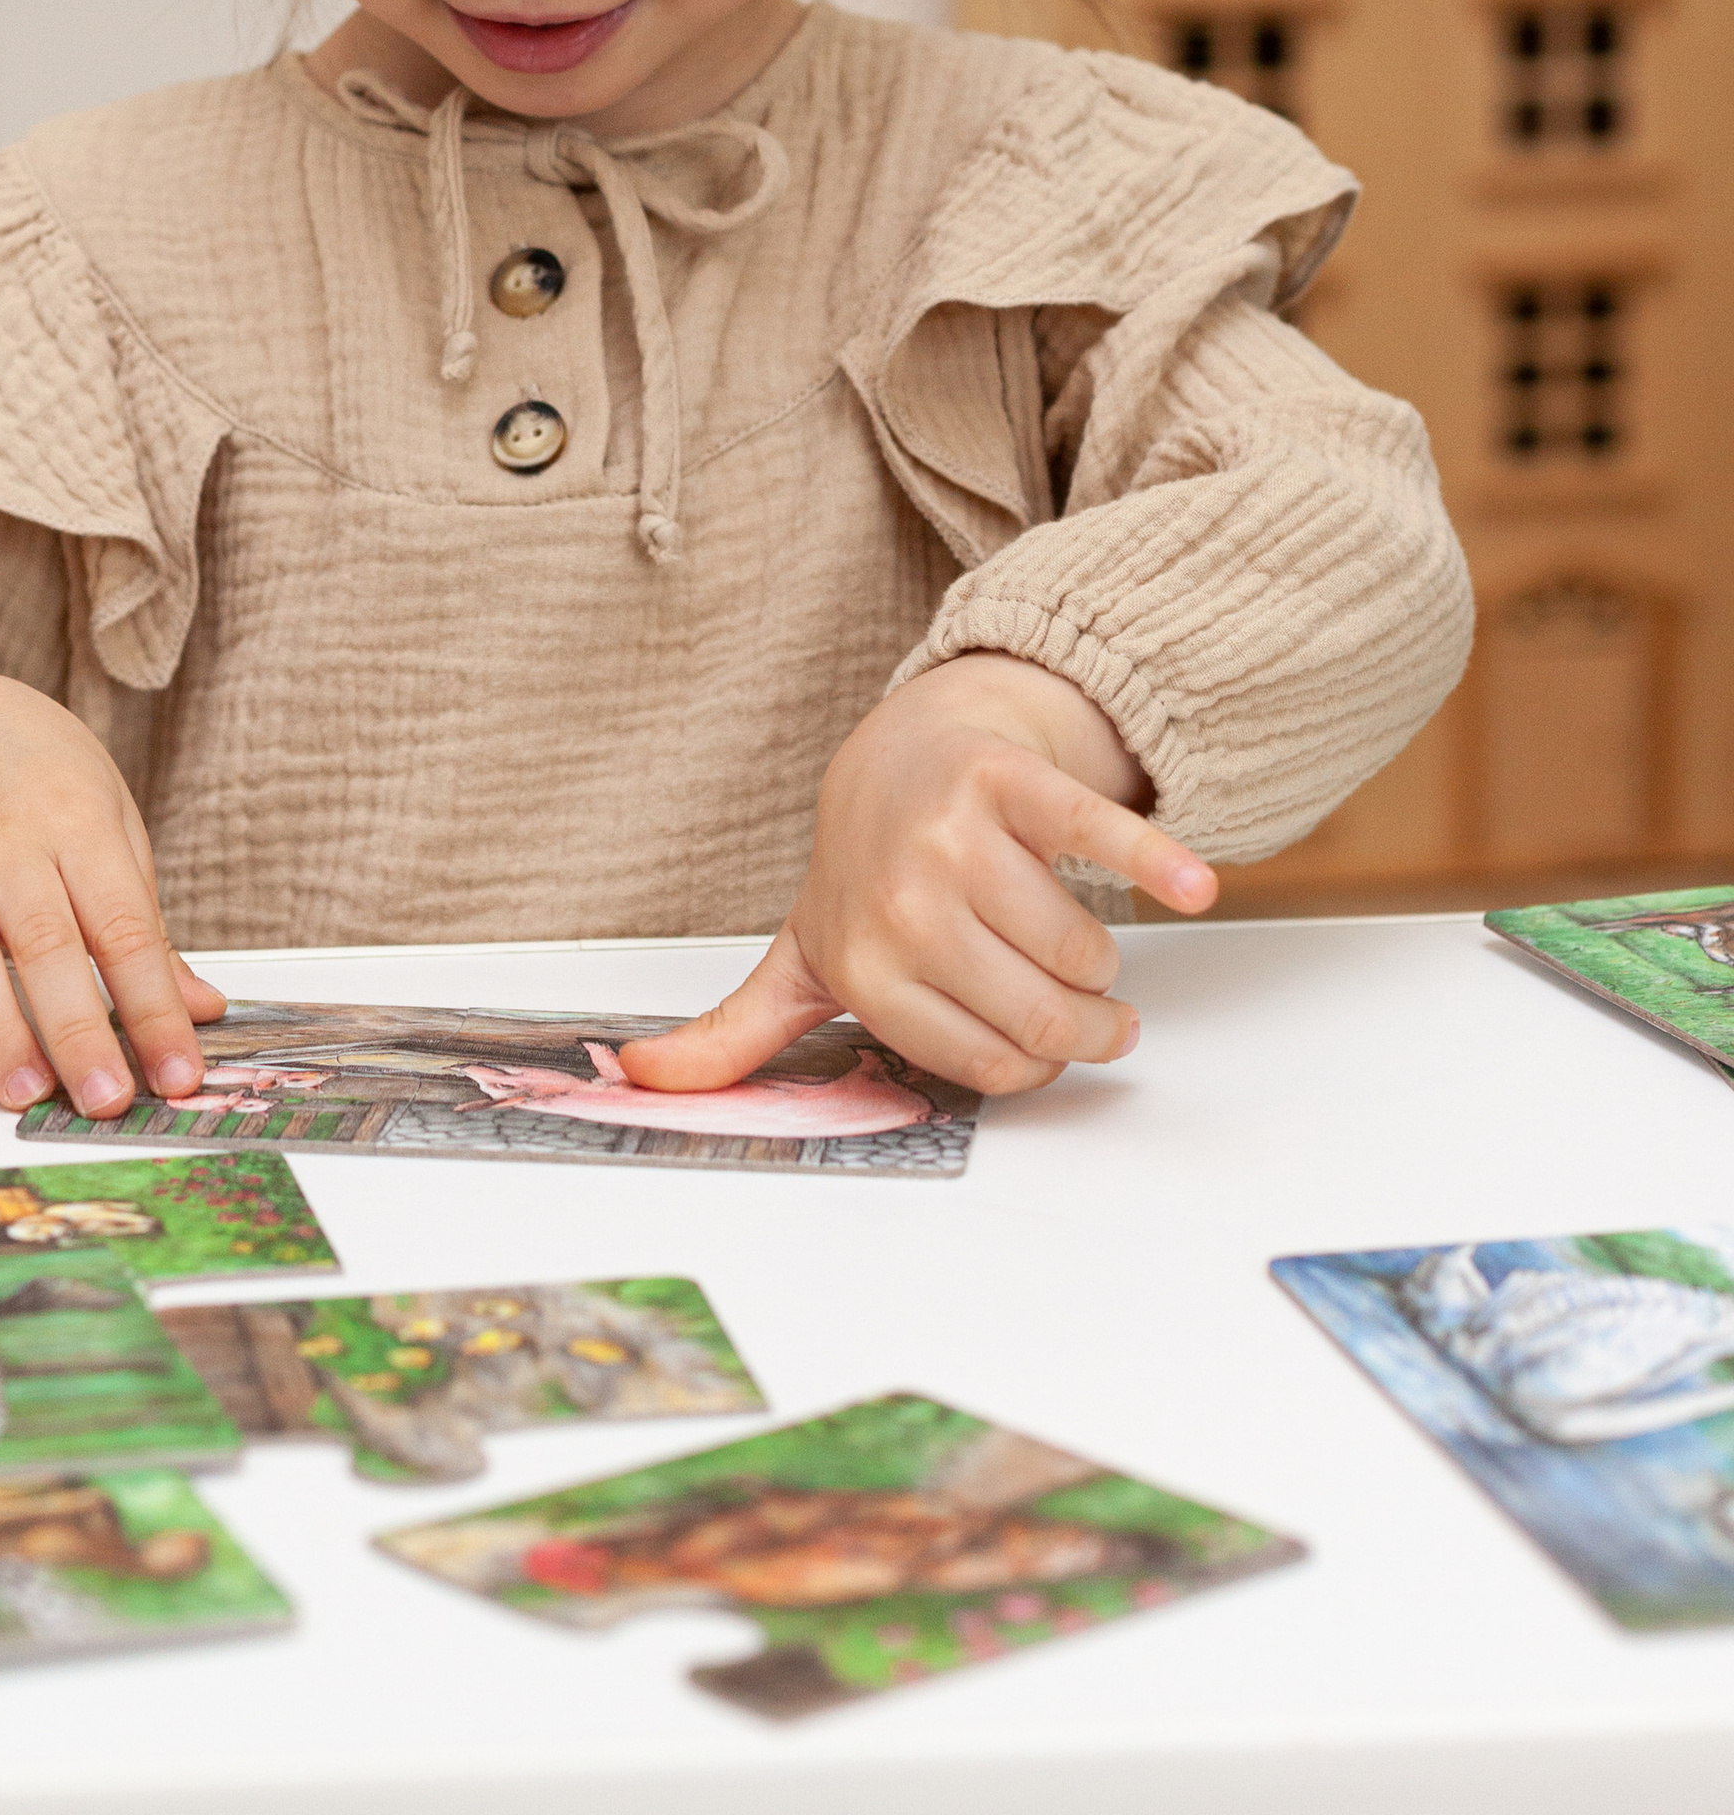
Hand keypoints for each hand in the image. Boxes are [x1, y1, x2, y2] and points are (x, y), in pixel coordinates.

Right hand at [0, 675, 224, 1115]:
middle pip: (44, 943)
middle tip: (107, 1100)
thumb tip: (199, 1008)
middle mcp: (6, 841)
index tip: (179, 1074)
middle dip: (78, 1031)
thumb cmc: (45, 784)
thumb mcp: (114, 829)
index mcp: (78, 823)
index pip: (123, 927)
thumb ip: (146, 926)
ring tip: (27, 1096)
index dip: (153, 1007)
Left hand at [617, 654, 1215, 1101]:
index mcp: (863, 962)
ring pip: (1081, 949)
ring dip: (1104, 962)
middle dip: (1090, 1026)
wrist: (895, 750)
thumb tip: (638, 1081)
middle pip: (1043, 1013)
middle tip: (1098, 1013)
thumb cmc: (863, 872)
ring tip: (1079, 941)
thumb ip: (735, 1033)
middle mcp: (904, 899)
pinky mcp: (1010, 778)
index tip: (1045, 1044)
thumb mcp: (798, 956)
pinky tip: (1192, 882)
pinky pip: (1094, 832)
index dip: (1035, 1063)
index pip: (990, 1061)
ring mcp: (954, 834)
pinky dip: (1152, 859)